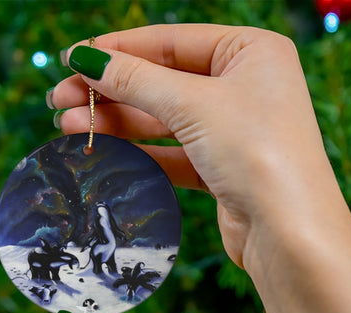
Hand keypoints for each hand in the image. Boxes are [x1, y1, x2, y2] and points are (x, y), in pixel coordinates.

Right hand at [50, 24, 350, 312]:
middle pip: (164, 82)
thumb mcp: (193, 105)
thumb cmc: (256, 152)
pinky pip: (175, 153)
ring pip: (166, 120)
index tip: (71, 60)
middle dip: (111, 92)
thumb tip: (85, 59)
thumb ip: (136, 80)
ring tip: (70, 126)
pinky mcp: (225, 169)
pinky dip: (141, 153)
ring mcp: (236, 130)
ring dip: (119, 123)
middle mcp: (246, 86)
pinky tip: (104, 152)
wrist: (290, 234)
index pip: (171, 41)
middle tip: (60, 101)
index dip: (118, 51)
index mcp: (251, 51)